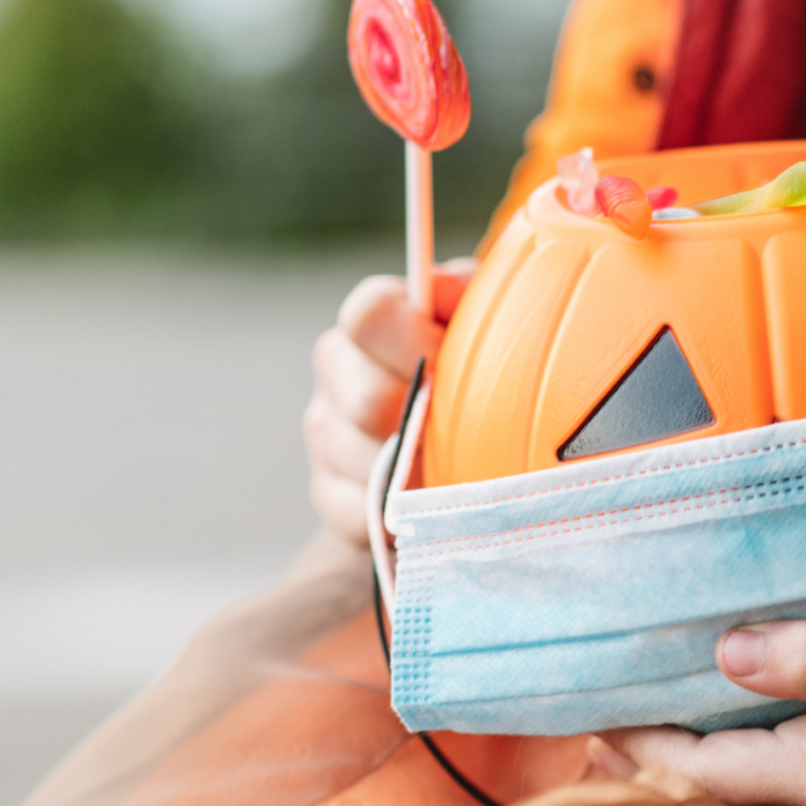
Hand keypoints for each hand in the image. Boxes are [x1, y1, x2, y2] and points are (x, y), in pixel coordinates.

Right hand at [305, 260, 474, 544]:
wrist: (458, 439)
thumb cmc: (474, 367)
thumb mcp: (479, 320)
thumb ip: (468, 296)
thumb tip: (451, 290)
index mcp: (370, 325)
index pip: (369, 314)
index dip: (413, 337)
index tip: (452, 356)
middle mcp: (337, 375)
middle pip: (369, 399)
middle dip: (425, 416)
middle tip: (467, 428)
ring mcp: (327, 437)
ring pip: (368, 461)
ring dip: (420, 470)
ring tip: (461, 470)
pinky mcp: (329, 494)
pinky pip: (362, 512)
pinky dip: (403, 515)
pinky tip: (435, 505)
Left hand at [600, 511, 805, 805]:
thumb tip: (724, 649)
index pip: (694, 768)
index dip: (631, 737)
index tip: (583, 702)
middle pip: (711, 791)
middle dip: (654, 752)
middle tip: (605, 700)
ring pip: (748, 793)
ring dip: (699, 755)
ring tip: (662, 700)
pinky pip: (790, 787)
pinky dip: (750, 754)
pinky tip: (751, 709)